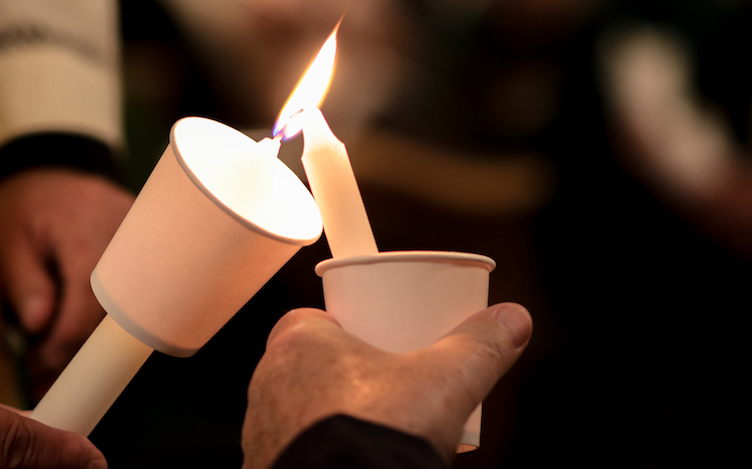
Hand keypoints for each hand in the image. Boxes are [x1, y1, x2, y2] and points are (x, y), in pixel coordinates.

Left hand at [0, 169, 133, 397]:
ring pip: (130, 304)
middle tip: (48, 371)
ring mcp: (142, 235)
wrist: (43, 174)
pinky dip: (109, 315)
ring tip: (59, 356)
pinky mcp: (149, 243)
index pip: (88, 297)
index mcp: (83, 227)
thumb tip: (39, 326)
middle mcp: (123, 229)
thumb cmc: (20, 209)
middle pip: (116, 307)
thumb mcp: (6, 242)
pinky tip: (83, 331)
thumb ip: (24, 283)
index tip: (41, 367)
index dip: (66, 341)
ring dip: (96, 336)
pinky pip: (135, 290)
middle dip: (83, 347)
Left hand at [242, 303, 531, 467]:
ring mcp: (259, 430)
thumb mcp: (445, 382)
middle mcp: (266, 382)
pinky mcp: (264, 466)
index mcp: (298, 342)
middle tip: (382, 386)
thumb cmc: (379, 434)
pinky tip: (347, 460)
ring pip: (294, 409)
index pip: (312, 318)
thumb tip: (513, 319)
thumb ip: (478, 347)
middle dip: (339, 373)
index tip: (374, 337)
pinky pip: (287, 450)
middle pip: (304, 364)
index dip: (343, 325)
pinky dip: (315, 452)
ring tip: (369, 429)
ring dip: (323, 414)